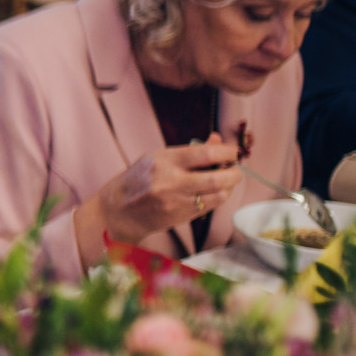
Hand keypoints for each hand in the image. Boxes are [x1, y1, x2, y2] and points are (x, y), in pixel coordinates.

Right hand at [82, 135, 239, 249]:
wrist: (119, 210)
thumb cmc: (139, 179)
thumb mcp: (159, 157)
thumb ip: (190, 150)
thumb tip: (217, 140)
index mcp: (165, 160)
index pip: (206, 153)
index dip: (227, 151)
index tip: (233, 151)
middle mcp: (171, 181)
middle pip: (217, 178)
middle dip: (234, 173)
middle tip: (235, 170)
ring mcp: (176, 201)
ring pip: (218, 195)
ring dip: (228, 187)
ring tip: (225, 181)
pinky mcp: (181, 216)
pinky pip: (210, 206)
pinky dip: (218, 197)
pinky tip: (214, 192)